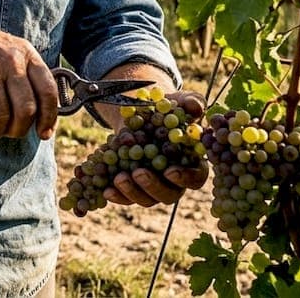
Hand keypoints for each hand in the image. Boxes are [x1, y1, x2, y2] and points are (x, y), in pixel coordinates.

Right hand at [0, 11, 57, 142]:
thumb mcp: (7, 51)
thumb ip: (23, 76)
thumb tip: (36, 116)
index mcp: (26, 53)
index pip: (48, 91)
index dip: (48, 117)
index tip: (43, 133)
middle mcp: (11, 61)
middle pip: (26, 109)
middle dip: (18, 129)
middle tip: (7, 132)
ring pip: (1, 117)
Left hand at [104, 91, 208, 206]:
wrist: (141, 113)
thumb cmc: (168, 108)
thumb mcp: (180, 101)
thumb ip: (191, 103)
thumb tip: (195, 107)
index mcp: (192, 163)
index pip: (195, 178)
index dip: (185, 178)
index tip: (170, 172)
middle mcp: (174, 181)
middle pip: (169, 194)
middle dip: (153, 186)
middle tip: (138, 173)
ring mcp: (152, 186)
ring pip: (145, 198)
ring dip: (131, 192)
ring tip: (118, 178)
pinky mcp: (131, 186)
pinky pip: (124, 196)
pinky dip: (114, 194)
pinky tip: (104, 188)